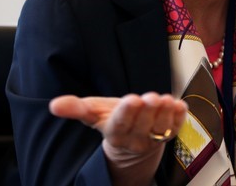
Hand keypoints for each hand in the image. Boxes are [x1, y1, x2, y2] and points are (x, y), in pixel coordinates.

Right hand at [49, 92, 186, 184]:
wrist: (132, 137)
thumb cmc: (112, 120)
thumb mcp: (94, 113)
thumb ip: (76, 109)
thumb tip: (54, 105)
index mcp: (115, 133)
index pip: (120, 125)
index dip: (126, 113)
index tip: (132, 99)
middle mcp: (136, 139)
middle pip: (143, 126)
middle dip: (147, 110)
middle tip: (150, 97)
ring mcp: (154, 138)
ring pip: (161, 128)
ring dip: (165, 113)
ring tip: (166, 99)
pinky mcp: (170, 134)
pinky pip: (177, 127)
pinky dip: (180, 117)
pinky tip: (181, 105)